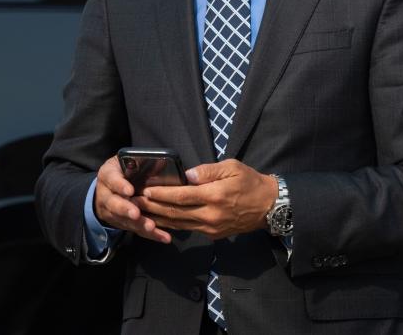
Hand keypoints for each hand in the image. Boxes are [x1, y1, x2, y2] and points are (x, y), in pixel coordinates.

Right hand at [93, 156, 171, 243]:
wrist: (104, 189)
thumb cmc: (121, 171)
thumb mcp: (123, 162)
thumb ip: (138, 162)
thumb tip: (163, 163)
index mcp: (107, 176)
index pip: (112, 180)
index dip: (120, 185)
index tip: (129, 190)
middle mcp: (106, 195)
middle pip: (114, 204)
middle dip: (125, 209)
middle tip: (136, 213)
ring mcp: (112, 212)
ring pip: (125, 220)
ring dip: (139, 224)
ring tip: (151, 227)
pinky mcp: (123, 223)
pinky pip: (136, 230)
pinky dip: (151, 235)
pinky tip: (164, 238)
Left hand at [131, 159, 277, 239]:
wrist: (269, 207)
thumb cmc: (251, 182)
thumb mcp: (233, 167)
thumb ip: (208, 171)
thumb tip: (187, 175)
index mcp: (215, 195)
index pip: (181, 195)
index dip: (161, 194)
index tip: (145, 190)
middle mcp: (210, 214)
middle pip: (175, 212)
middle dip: (152, 207)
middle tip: (133, 202)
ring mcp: (210, 227)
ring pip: (178, 224)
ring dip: (157, 218)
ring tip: (140, 212)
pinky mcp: (212, 234)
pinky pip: (187, 229)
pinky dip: (171, 224)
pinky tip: (160, 219)